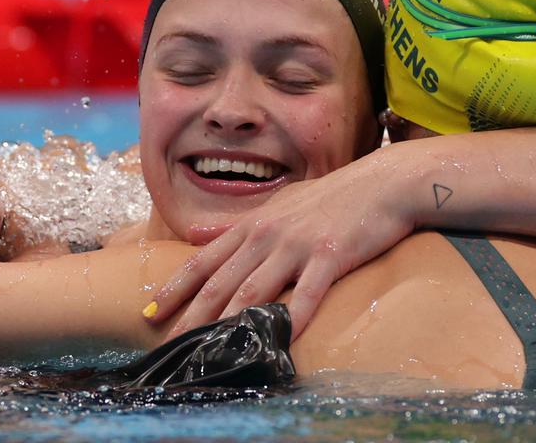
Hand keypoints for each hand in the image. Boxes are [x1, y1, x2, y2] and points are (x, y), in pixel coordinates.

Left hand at [143, 168, 415, 340]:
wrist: (384, 183)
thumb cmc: (335, 195)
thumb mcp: (281, 202)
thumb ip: (239, 221)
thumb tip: (197, 234)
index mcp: (255, 224)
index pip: (204, 260)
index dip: (175, 287)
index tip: (151, 312)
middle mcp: (268, 235)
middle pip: (221, 282)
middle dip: (192, 317)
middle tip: (170, 346)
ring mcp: (297, 246)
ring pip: (254, 291)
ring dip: (230, 324)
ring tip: (211, 352)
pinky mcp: (329, 256)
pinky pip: (307, 294)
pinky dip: (293, 319)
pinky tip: (282, 341)